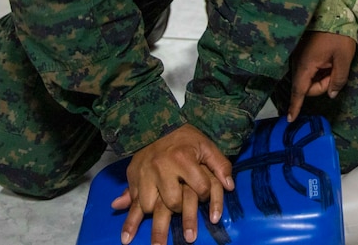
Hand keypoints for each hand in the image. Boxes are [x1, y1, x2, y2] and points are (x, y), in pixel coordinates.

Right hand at [110, 125, 234, 244]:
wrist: (156, 124)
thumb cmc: (185, 138)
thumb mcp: (206, 146)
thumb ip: (220, 165)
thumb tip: (230, 187)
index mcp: (183, 158)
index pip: (200, 188)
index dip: (206, 194)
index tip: (204, 192)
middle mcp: (162, 167)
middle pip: (173, 201)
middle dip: (182, 210)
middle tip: (184, 210)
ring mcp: (145, 174)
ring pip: (150, 206)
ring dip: (157, 214)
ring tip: (162, 221)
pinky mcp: (133, 178)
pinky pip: (131, 203)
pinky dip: (130, 221)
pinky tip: (127, 238)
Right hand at [285, 30, 356, 120]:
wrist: (333, 10)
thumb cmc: (338, 34)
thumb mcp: (343, 58)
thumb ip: (338, 79)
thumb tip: (332, 93)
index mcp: (305, 65)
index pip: (299, 91)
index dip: (295, 106)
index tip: (290, 119)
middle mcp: (297, 61)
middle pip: (306, 85)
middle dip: (322, 84)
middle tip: (336, 71)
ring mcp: (298, 54)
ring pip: (308, 75)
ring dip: (321, 74)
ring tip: (333, 61)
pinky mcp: (301, 49)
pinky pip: (308, 66)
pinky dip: (318, 67)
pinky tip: (328, 58)